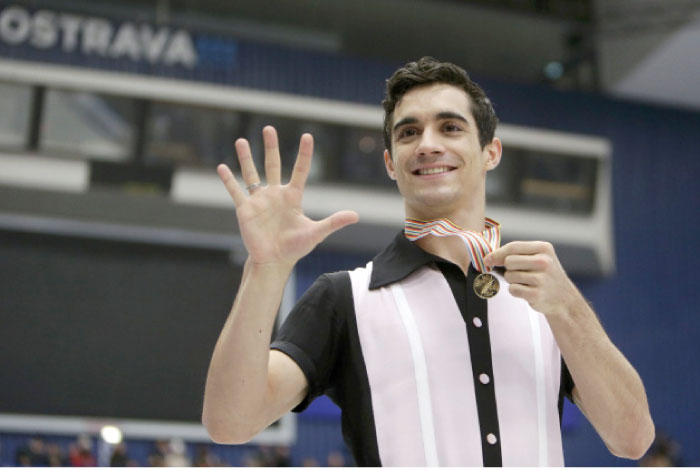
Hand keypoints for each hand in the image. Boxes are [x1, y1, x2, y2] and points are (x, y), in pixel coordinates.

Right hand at [218, 126, 358, 267]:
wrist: (274, 261)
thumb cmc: (295, 247)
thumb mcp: (316, 233)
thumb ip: (333, 222)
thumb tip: (355, 216)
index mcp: (293, 196)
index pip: (300, 170)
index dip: (304, 154)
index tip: (307, 136)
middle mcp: (275, 194)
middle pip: (273, 164)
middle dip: (271, 147)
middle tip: (269, 128)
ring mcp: (259, 200)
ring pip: (251, 173)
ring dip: (246, 158)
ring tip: (242, 140)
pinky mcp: (245, 209)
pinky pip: (236, 191)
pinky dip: (228, 180)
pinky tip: (222, 167)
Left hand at [484, 241, 581, 316]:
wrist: (564, 299)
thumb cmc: (545, 276)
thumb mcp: (537, 258)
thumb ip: (515, 254)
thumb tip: (488, 258)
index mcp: (544, 248)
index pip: (513, 247)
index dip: (497, 253)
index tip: (487, 259)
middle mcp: (544, 262)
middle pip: (509, 262)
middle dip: (509, 269)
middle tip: (521, 274)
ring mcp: (541, 279)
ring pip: (509, 276)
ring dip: (513, 281)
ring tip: (528, 283)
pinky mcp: (537, 294)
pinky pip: (513, 290)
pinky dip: (516, 291)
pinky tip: (528, 291)